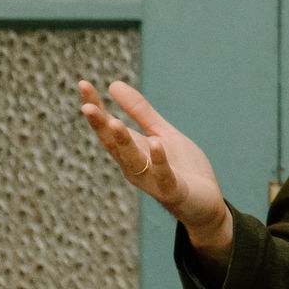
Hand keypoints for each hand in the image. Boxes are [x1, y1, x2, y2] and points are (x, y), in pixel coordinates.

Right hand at [78, 81, 232, 272]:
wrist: (206, 203)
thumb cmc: (182, 167)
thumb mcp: (162, 133)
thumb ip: (141, 112)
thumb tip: (113, 84)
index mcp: (132, 151)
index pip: (108, 127)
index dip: (96, 107)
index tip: (83, 84)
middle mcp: (135, 166)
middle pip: (114, 144)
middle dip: (100, 126)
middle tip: (86, 106)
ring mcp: (152, 180)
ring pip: (133, 161)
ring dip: (123, 143)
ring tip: (114, 123)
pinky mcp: (173, 190)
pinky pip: (163, 175)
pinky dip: (159, 161)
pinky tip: (156, 144)